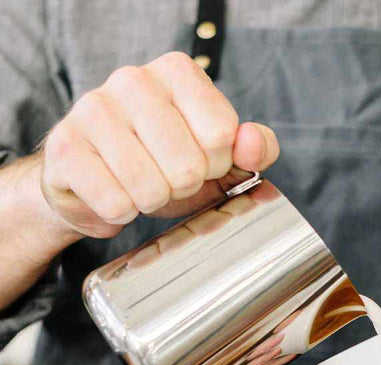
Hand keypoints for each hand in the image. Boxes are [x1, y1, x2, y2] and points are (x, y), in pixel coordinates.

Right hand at [40, 51, 279, 237]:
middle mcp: (133, 80)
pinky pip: (115, 203)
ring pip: (150, 188)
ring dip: (151, 201)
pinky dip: (121, 212)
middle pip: (187, 167)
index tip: (199, 160)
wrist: (97, 181)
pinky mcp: (64, 147)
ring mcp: (93, 110)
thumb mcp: (217, 156)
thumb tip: (252, 144)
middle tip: (165, 177)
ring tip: (140, 185)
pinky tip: (114, 193)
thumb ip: (252, 148)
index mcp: (177, 72)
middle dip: (182, 187)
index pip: (221, 135)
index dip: (215, 164)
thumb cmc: (162, 164)